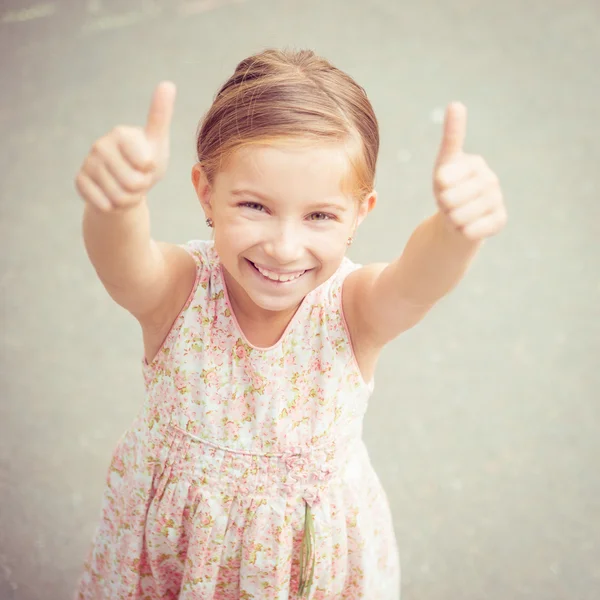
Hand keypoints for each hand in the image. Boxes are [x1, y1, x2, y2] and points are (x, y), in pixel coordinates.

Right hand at [75, 81, 175, 211]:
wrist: (125, 186)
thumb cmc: (146, 162)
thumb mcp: (158, 142)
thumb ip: (161, 116)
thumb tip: (168, 83)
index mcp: (121, 133)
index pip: (145, 163)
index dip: (151, 171)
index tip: (147, 164)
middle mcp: (100, 145)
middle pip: (134, 183)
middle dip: (141, 187)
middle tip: (138, 179)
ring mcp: (88, 164)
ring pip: (120, 197)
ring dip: (129, 199)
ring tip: (127, 187)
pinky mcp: (80, 182)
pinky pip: (104, 204)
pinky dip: (114, 207)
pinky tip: (112, 195)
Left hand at [433, 103, 506, 240]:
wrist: (456, 220)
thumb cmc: (448, 189)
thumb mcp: (444, 164)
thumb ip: (451, 137)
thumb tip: (457, 103)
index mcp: (475, 164)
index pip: (443, 179)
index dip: (438, 188)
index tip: (443, 187)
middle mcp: (491, 180)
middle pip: (450, 199)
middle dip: (443, 205)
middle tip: (449, 204)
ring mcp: (497, 201)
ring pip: (460, 216)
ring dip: (452, 219)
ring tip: (456, 214)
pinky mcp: (500, 221)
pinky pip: (472, 230)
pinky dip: (463, 231)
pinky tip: (466, 226)